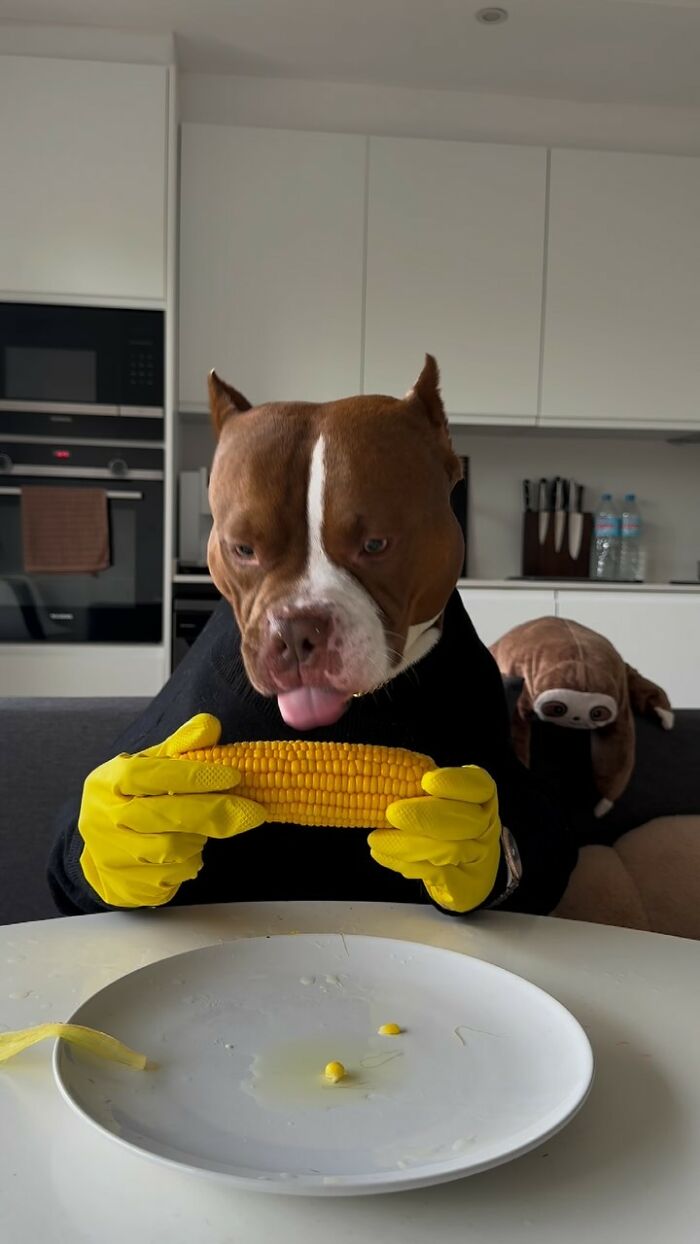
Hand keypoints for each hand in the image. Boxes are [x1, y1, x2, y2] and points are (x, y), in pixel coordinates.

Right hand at [78, 714, 265, 908]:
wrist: (100, 848)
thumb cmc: (132, 798)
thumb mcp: (149, 765)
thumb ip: (180, 745)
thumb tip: (209, 726)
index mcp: (108, 782)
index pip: (150, 775)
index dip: (194, 776)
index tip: (232, 776)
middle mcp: (105, 820)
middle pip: (166, 816)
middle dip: (215, 812)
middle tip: (252, 811)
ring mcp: (114, 856)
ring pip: (172, 850)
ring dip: (200, 839)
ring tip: (204, 827)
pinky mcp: (128, 886)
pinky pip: (172, 877)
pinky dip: (190, 863)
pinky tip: (190, 851)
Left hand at [368, 765, 501, 912]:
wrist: (464, 870)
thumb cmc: (445, 824)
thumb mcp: (439, 799)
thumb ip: (419, 787)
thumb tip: (376, 769)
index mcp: (482, 796)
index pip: (479, 787)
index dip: (455, 783)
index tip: (427, 781)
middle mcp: (486, 825)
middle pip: (468, 821)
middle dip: (427, 816)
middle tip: (392, 813)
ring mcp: (478, 856)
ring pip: (450, 850)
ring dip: (408, 843)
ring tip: (375, 838)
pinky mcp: (464, 884)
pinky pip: (435, 873)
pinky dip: (405, 863)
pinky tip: (381, 853)